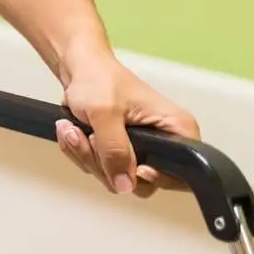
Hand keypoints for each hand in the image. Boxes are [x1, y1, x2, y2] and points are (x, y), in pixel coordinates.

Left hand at [54, 49, 199, 197]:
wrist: (79, 69)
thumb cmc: (99, 79)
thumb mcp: (105, 113)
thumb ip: (115, 149)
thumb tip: (125, 185)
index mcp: (177, 130)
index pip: (179, 176)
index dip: (154, 178)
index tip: (132, 167)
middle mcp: (164, 144)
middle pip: (139, 182)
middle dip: (104, 163)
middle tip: (87, 136)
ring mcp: (140, 150)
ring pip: (114, 178)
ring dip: (87, 156)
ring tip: (73, 128)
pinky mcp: (120, 152)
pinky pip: (100, 169)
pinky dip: (81, 153)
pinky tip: (73, 131)